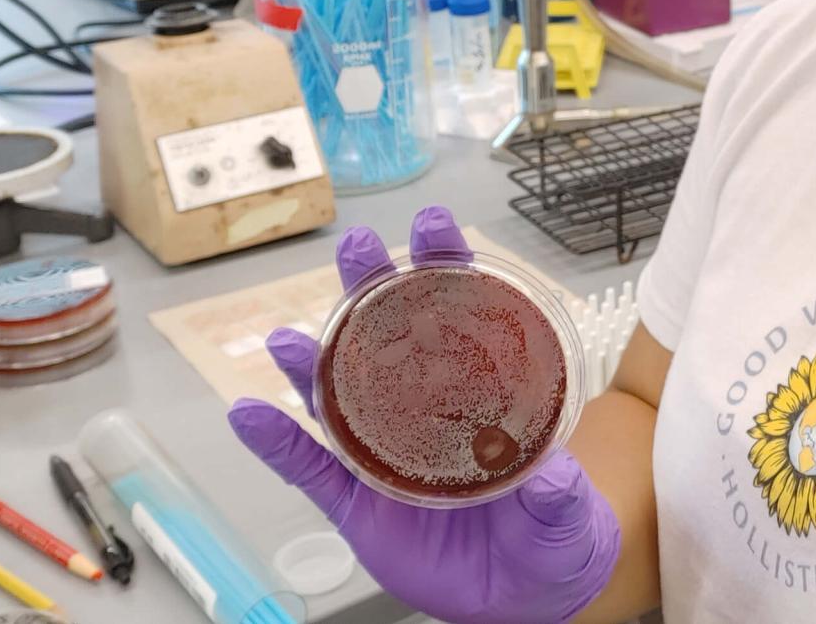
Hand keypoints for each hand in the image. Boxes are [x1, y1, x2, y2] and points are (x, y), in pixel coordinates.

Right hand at [228, 208, 619, 623]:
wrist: (523, 595)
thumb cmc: (551, 531)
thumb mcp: (566, 513)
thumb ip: (557, 495)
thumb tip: (549, 478)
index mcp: (481, 394)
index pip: (462, 317)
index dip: (445, 269)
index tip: (433, 227)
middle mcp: (425, 411)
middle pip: (389, 339)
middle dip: (371, 289)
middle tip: (359, 249)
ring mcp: (386, 454)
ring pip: (339, 396)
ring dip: (311, 362)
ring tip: (284, 339)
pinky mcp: (358, 504)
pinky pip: (310, 470)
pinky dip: (277, 444)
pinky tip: (249, 415)